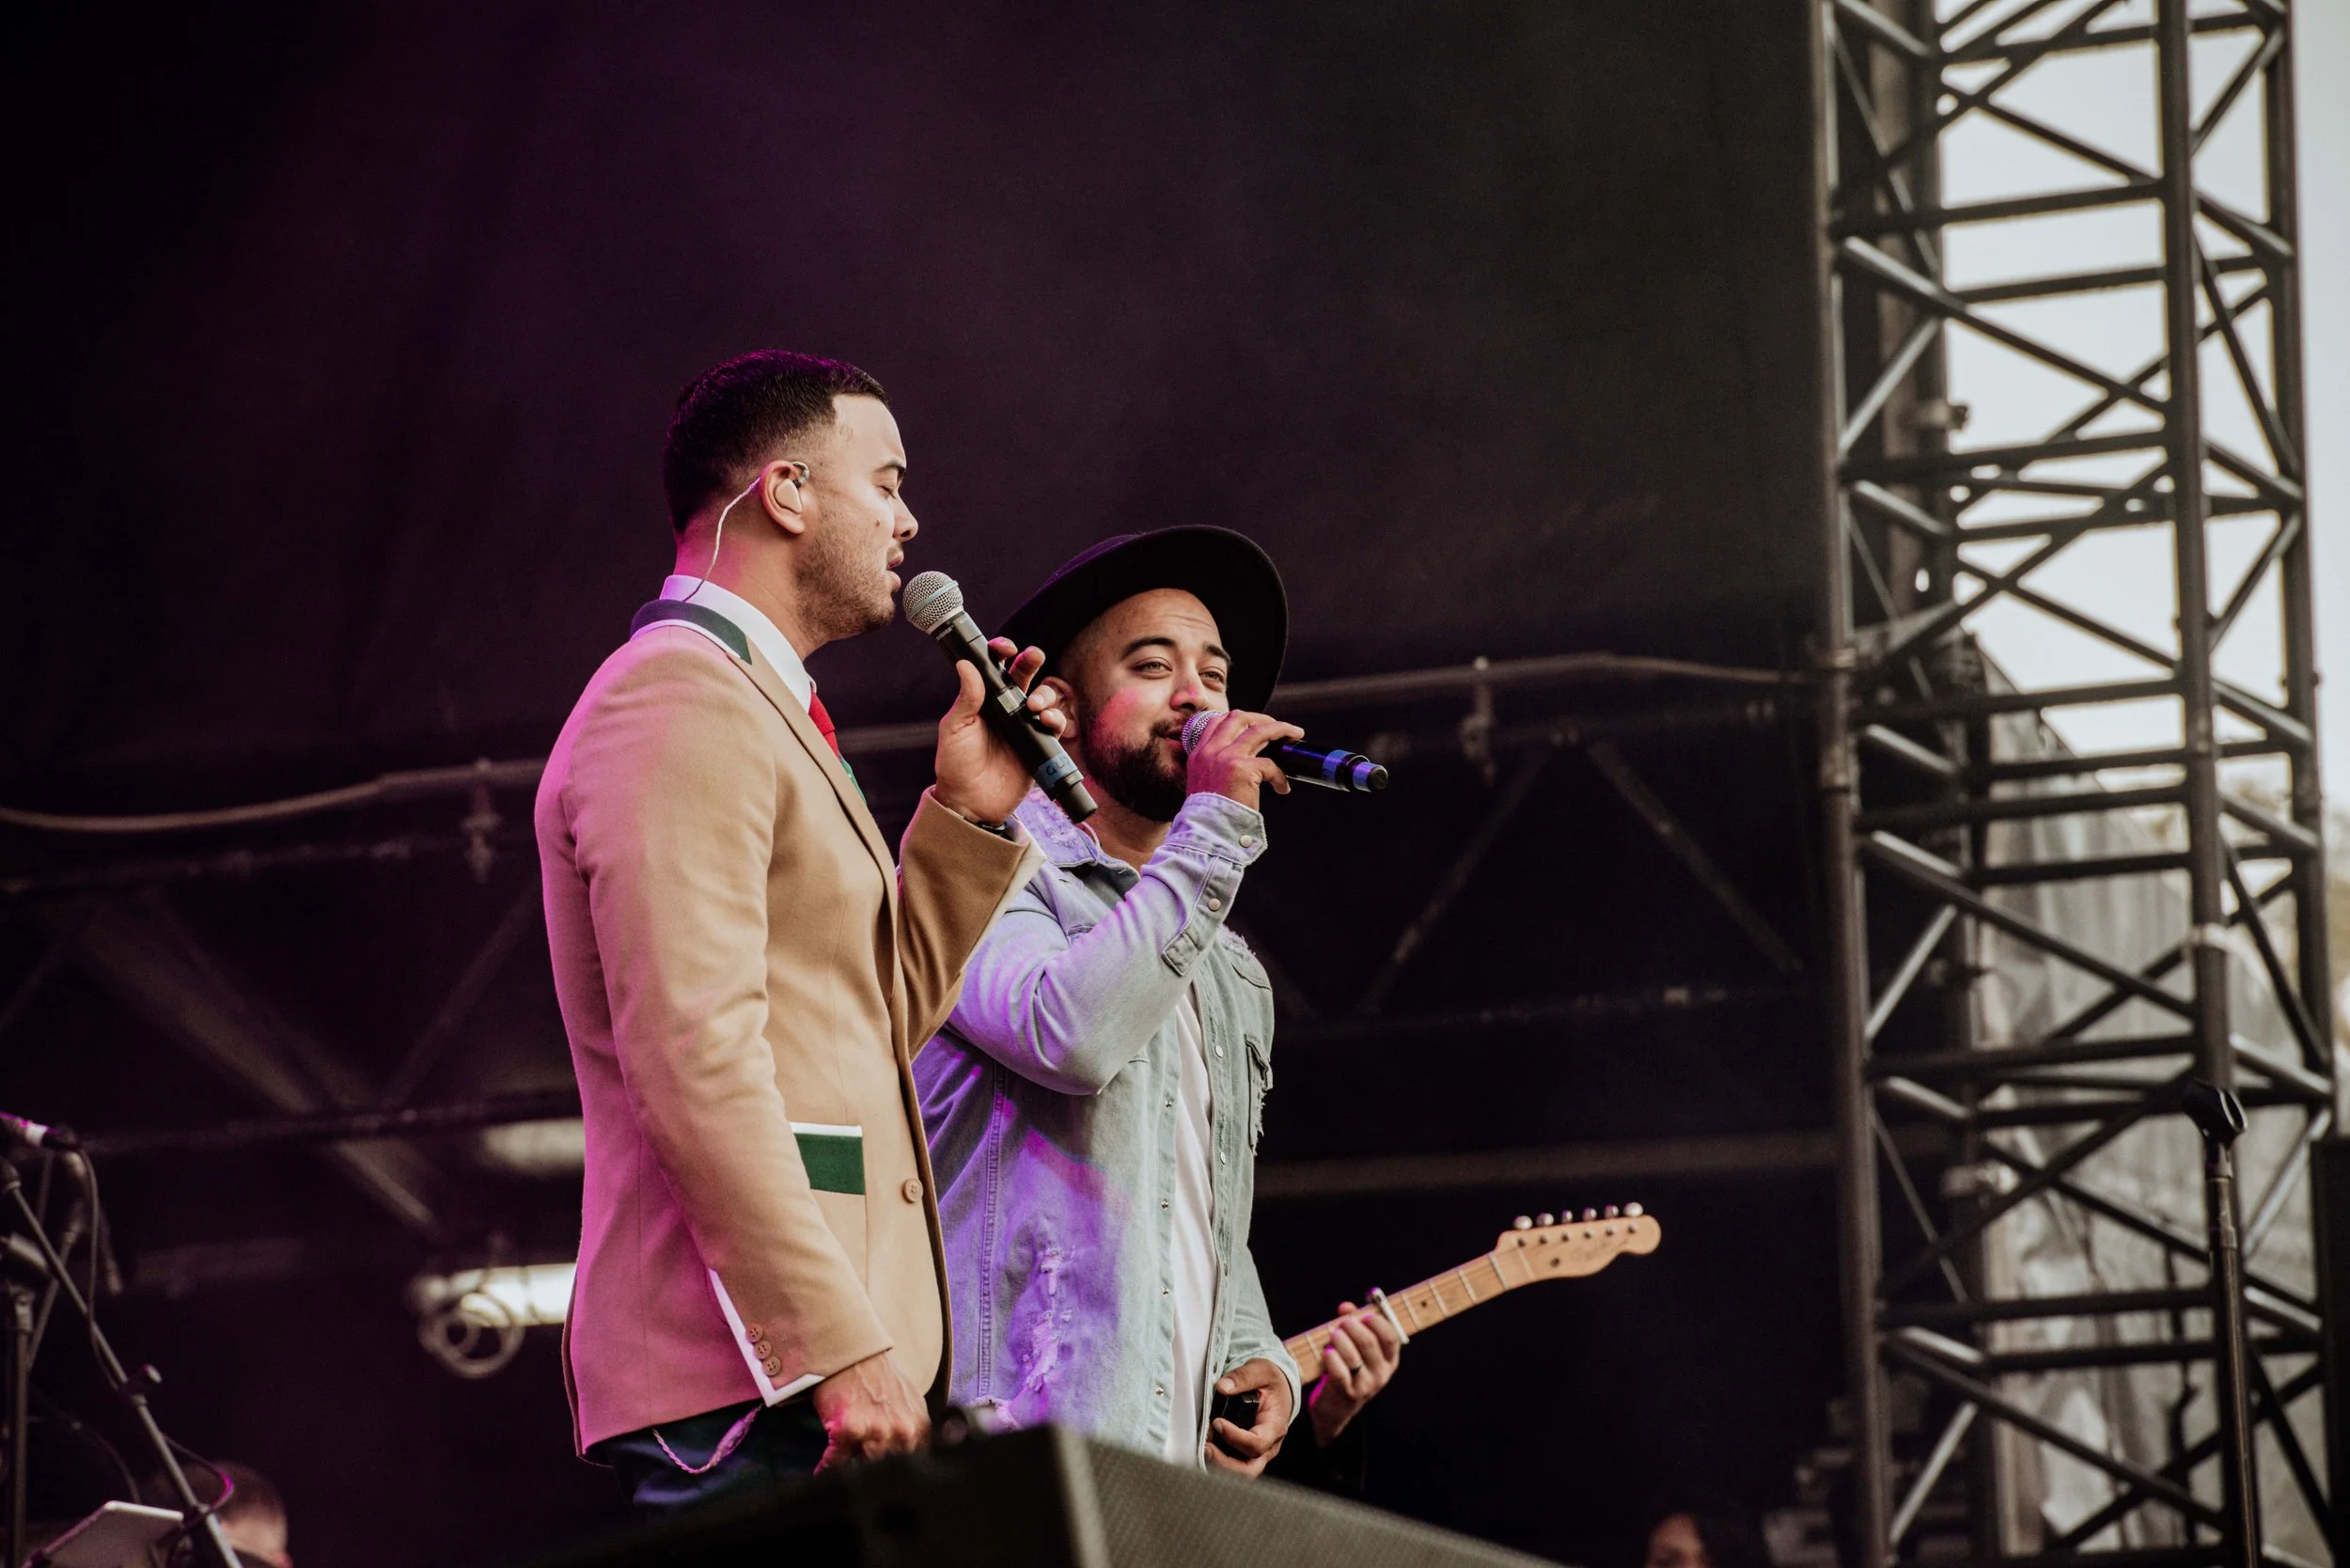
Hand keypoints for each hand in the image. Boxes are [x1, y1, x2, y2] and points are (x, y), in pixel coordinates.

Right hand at [811, 1349, 929, 1470]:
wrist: (853, 1354)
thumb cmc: (880, 1376)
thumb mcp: (911, 1400)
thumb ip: (917, 1429)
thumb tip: (919, 1454)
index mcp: (917, 1426)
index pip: (914, 1465)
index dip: (900, 1474)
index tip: (886, 1477)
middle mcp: (900, 1431)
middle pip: (888, 1470)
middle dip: (875, 1475)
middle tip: (863, 1478)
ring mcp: (874, 1431)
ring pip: (863, 1468)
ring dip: (851, 1471)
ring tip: (844, 1475)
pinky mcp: (847, 1430)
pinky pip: (835, 1461)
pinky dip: (826, 1468)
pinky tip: (821, 1472)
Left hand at [933, 638, 1067, 824]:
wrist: (970, 803)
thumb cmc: (955, 764)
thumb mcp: (955, 728)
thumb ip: (966, 697)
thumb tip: (966, 663)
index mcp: (983, 699)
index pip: (995, 667)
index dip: (1002, 651)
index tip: (1005, 648)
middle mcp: (1005, 708)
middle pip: (1023, 674)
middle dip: (1031, 660)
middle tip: (1033, 657)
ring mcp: (1023, 725)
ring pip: (1042, 696)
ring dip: (1044, 693)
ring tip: (1033, 705)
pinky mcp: (1038, 745)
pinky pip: (1054, 725)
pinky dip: (1055, 718)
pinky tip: (1045, 721)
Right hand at [1183, 711, 1303, 811]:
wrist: (1206, 833)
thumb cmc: (1207, 816)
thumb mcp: (1202, 784)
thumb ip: (1213, 768)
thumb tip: (1240, 762)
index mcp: (1199, 754)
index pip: (1217, 722)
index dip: (1239, 719)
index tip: (1253, 724)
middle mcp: (1210, 751)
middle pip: (1239, 718)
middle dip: (1262, 718)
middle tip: (1277, 727)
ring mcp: (1226, 758)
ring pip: (1259, 730)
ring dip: (1281, 729)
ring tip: (1294, 734)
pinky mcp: (1242, 769)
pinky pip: (1271, 764)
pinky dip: (1280, 776)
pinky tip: (1282, 788)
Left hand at [1204, 1356, 1293, 1476]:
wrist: (1277, 1390)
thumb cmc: (1270, 1382)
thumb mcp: (1261, 1370)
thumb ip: (1243, 1377)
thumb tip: (1222, 1387)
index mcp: (1275, 1426)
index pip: (1257, 1443)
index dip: (1235, 1437)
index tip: (1217, 1423)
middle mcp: (1268, 1446)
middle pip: (1249, 1469)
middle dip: (1224, 1463)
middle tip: (1206, 1447)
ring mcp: (1257, 1453)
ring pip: (1239, 1472)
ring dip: (1219, 1464)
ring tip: (1203, 1446)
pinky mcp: (1245, 1453)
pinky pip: (1232, 1465)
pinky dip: (1217, 1461)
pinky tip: (1205, 1447)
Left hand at [1307, 1302, 1402, 1445]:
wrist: (1335, 1410)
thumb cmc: (1347, 1370)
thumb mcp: (1356, 1349)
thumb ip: (1353, 1324)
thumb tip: (1346, 1307)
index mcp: (1388, 1361)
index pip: (1391, 1338)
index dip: (1378, 1322)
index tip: (1364, 1314)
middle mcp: (1380, 1375)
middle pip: (1370, 1343)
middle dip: (1353, 1327)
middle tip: (1343, 1322)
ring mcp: (1364, 1386)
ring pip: (1353, 1356)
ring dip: (1340, 1340)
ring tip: (1333, 1334)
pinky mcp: (1346, 1394)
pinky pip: (1339, 1372)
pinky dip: (1331, 1358)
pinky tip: (1327, 1353)